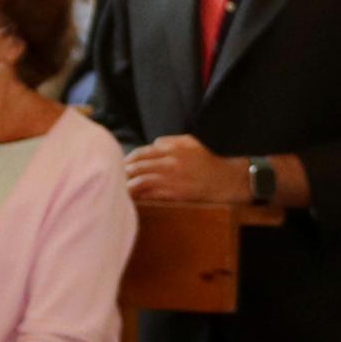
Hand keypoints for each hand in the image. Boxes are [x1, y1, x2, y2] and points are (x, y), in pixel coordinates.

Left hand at [123, 135, 244, 207]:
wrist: (228, 180)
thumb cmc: (209, 162)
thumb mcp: (192, 143)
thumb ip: (171, 141)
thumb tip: (153, 145)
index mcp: (172, 149)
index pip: (141, 153)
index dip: (128, 160)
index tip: (120, 166)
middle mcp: (170, 163)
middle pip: (137, 167)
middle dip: (123, 173)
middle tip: (112, 179)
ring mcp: (173, 179)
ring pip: (141, 181)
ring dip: (127, 186)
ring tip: (118, 190)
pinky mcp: (176, 194)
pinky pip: (151, 195)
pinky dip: (139, 197)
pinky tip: (132, 200)